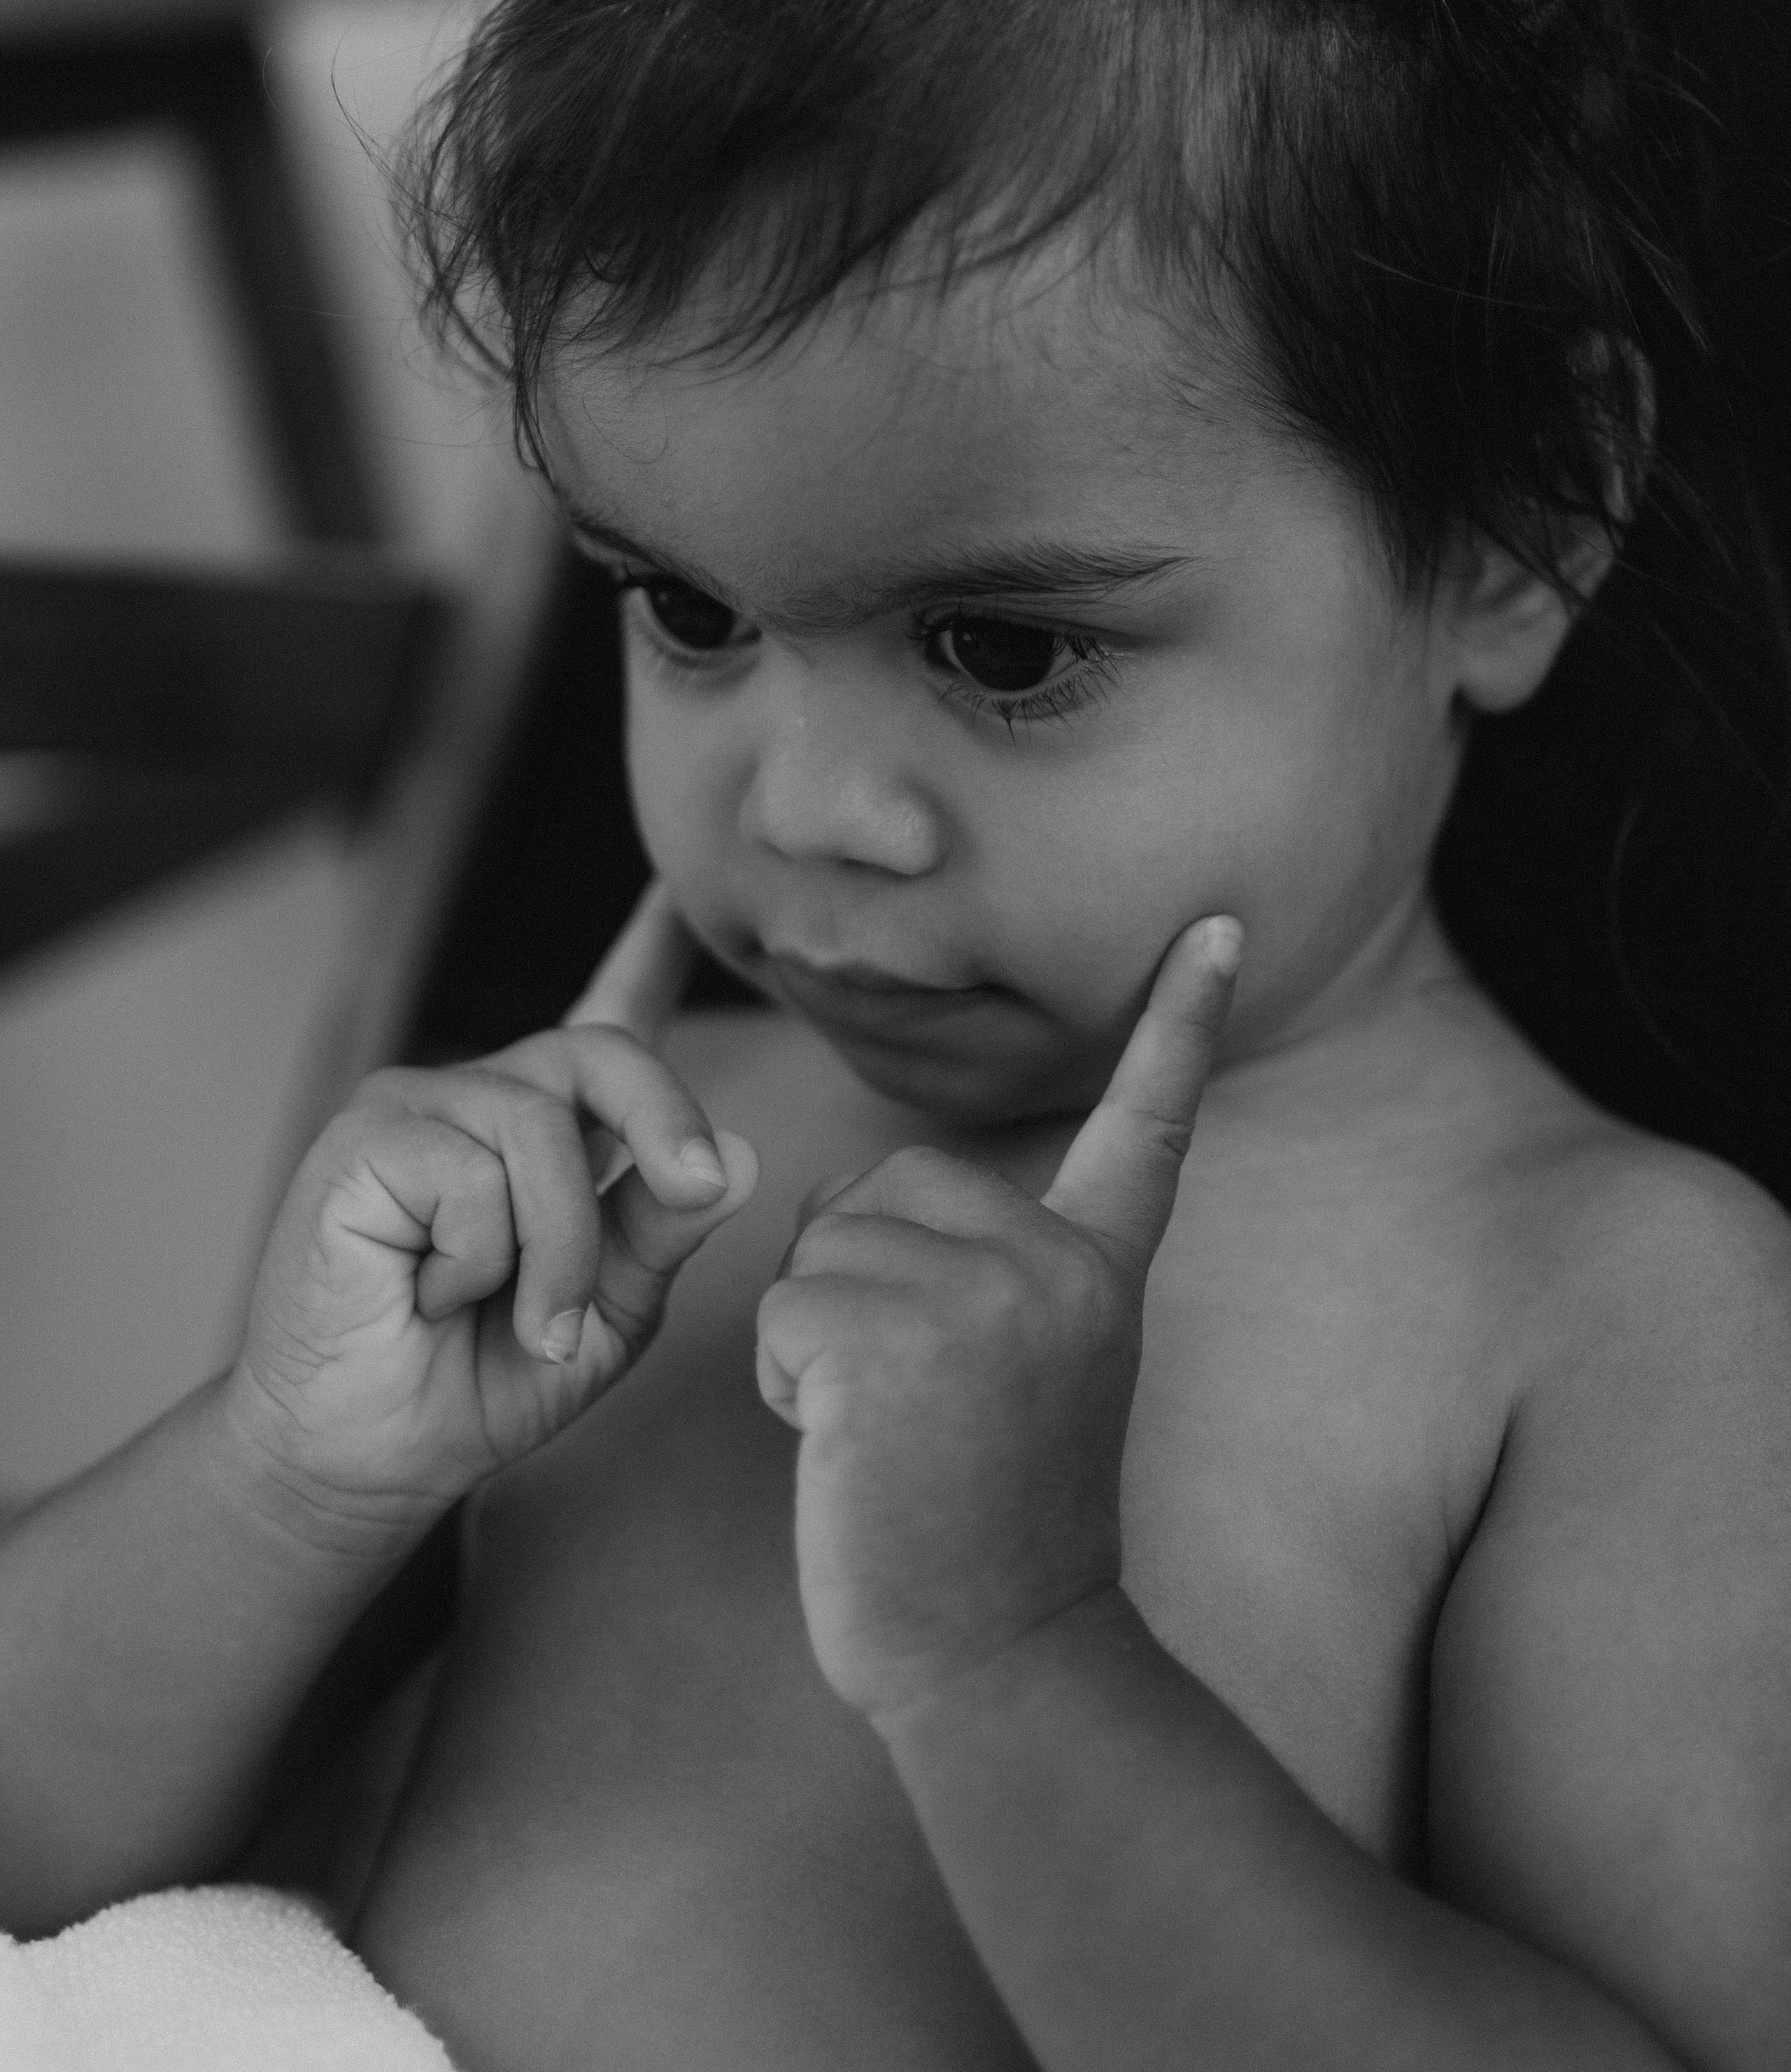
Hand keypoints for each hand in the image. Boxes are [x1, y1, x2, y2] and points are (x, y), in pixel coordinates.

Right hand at [227, 879, 757, 1539]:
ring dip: (556, 1251)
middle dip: (666, 1125)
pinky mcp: (367, 1135)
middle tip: (691, 1191)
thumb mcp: (607, 1314)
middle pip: (605, 1053)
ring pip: (543, 1131)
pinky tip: (429, 1292)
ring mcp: (420, 1104)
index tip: (679, 887)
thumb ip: (663, 1234)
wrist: (373, 1454)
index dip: (650, 948)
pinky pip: (472, 1172)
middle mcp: (487, 1096)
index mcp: (552, 1130)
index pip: (610, 1017)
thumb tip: (740, 1162)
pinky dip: (476, 1258)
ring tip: (520, 1317)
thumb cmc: (484, 1381)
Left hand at [755, 916, 1240, 1728]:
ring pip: (820, 1247)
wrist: (999, 1659)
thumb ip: (979, 1271)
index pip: (1148, 1122)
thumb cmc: (983, 1521)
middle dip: (856, 1278)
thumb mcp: (1021, 1370)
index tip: (1220, 924)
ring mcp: (985, 1301)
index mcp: (1101, 1269)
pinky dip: (783, 1382)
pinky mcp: (893, 1342)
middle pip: (889, 1185)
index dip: (1183, 1020)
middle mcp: (1059, 1267)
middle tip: (913, 1402)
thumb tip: (851, 1206)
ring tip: (886, 1434)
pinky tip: (848, 1451)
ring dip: (813, 1339)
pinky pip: (780, 1309)